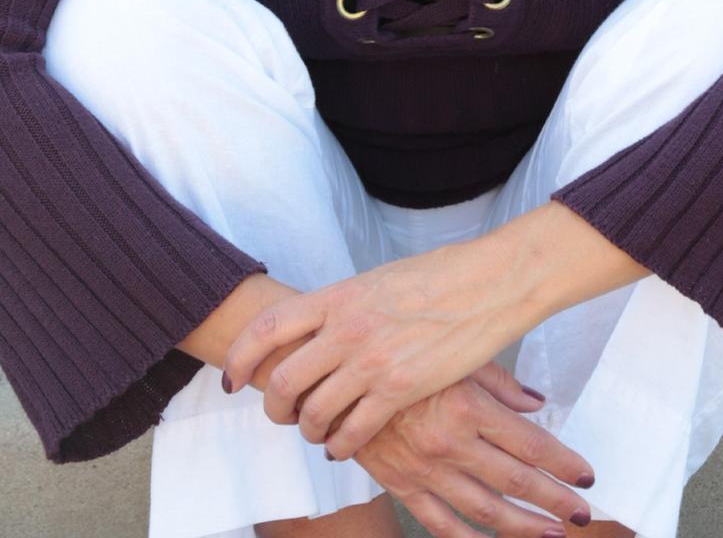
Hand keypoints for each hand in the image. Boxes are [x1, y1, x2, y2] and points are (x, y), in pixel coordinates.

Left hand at [221, 240, 541, 457]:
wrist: (490, 282)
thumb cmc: (442, 275)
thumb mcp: (380, 279)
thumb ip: (346, 305)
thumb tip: (323, 326)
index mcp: (339, 296)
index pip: (268, 328)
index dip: (240, 357)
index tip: (232, 377)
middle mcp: (347, 329)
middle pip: (282, 380)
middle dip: (272, 407)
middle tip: (281, 414)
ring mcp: (372, 361)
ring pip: (313, 413)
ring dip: (309, 430)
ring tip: (317, 432)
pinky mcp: (400, 389)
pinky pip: (352, 432)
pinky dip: (340, 446)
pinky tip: (345, 445)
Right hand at [349, 360, 596, 537]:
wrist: (338, 375)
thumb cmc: (402, 356)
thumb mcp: (456, 356)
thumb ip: (500, 383)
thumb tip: (538, 403)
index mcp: (468, 407)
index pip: (530, 444)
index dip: (563, 463)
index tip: (587, 476)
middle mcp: (451, 444)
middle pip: (516, 482)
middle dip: (554, 501)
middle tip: (583, 514)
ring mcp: (425, 471)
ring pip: (485, 511)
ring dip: (523, 527)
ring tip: (553, 535)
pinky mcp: (402, 486)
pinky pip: (440, 524)